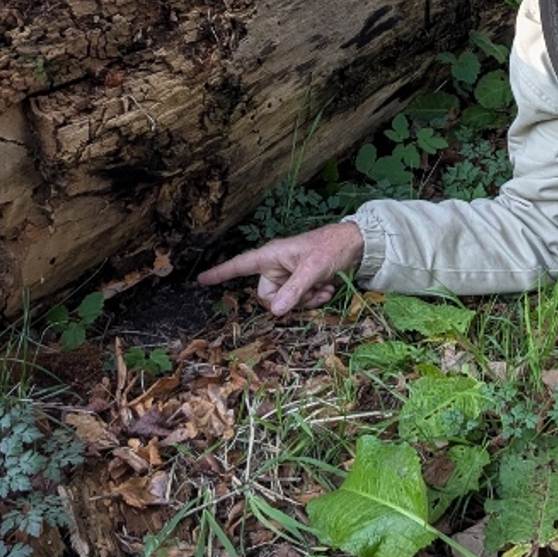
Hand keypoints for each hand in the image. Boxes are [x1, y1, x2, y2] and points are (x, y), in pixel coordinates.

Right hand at [197, 222, 364, 315]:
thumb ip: (294, 290)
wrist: (357, 245)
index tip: (200, 281)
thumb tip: (275, 311)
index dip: (220, 273)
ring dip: (306, 301)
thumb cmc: (331, 248)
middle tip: (311, 293)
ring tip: (324, 289)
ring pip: (285, 302)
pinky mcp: (301, 282)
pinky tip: (328, 289)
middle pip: (267, 296)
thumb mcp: (313, 269)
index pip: (239, 265)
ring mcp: (289, 275)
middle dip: (290, 301)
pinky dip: (313, 299)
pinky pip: (298, 301)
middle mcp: (275, 266)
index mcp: (270, 256)